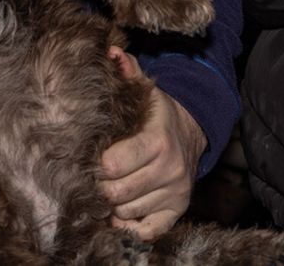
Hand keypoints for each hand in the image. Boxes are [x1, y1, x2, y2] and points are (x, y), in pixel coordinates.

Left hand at [99, 49, 205, 241]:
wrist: (192, 135)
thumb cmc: (157, 115)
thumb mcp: (144, 91)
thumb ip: (127, 72)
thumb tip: (111, 51)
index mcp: (157, 140)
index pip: (113, 165)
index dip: (95, 164)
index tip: (90, 158)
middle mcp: (169, 170)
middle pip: (115, 194)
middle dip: (99, 187)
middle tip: (94, 177)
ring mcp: (174, 194)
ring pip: (125, 213)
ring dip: (113, 204)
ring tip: (111, 187)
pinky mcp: (177, 212)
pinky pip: (145, 232)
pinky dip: (129, 224)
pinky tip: (125, 207)